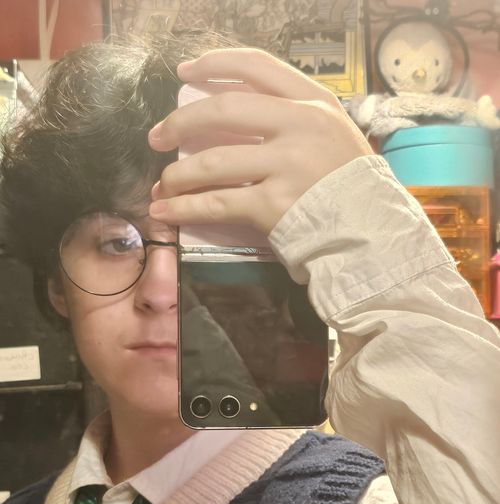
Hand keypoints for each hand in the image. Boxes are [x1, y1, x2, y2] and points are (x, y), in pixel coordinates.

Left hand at [148, 48, 371, 235]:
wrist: (374, 236)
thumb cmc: (352, 187)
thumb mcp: (336, 135)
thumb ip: (295, 118)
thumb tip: (236, 112)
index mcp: (315, 103)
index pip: (258, 67)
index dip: (215, 65)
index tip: (185, 71)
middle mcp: (300, 127)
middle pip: (224, 109)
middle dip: (181, 121)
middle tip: (157, 137)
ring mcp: (286, 166)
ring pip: (213, 162)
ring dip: (177, 174)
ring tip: (161, 185)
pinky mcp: (272, 206)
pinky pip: (216, 203)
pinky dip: (184, 208)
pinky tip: (165, 211)